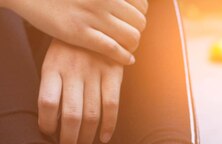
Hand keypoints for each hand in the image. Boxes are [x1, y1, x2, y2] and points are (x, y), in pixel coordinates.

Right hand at [7, 0, 147, 65]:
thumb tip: (123, 4)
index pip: (142, 4)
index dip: (139, 16)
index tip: (130, 22)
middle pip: (139, 22)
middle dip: (136, 32)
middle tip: (126, 37)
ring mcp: (92, 15)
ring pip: (131, 37)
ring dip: (132, 46)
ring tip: (125, 48)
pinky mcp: (79, 33)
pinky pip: (112, 48)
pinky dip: (123, 57)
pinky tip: (126, 60)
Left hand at [38, 39, 122, 143]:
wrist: (95, 23)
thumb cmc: (69, 50)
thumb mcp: (53, 61)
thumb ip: (53, 88)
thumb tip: (53, 125)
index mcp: (52, 67)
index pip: (47, 103)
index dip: (47, 125)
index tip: (48, 135)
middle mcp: (73, 71)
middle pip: (71, 116)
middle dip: (68, 142)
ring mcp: (95, 72)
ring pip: (91, 116)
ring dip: (86, 139)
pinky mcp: (113, 74)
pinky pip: (112, 106)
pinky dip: (109, 127)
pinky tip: (104, 138)